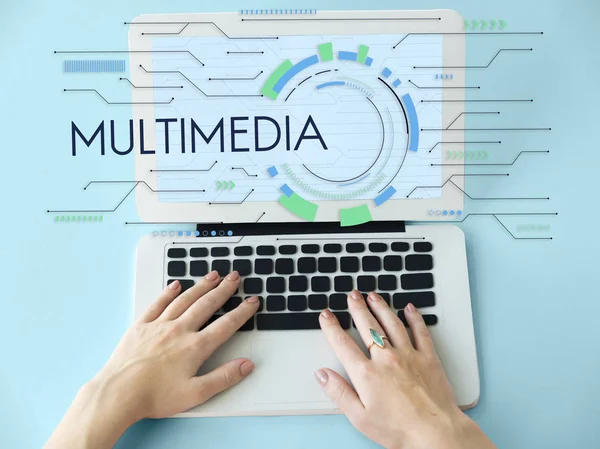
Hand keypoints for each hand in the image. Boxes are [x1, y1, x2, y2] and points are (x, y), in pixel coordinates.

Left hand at [45, 270, 258, 448]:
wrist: (118, 394)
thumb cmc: (155, 397)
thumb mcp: (195, 394)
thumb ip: (223, 377)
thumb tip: (246, 365)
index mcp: (195, 347)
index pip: (226, 325)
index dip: (242, 312)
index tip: (252, 301)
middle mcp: (179, 330)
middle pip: (207, 305)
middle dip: (224, 290)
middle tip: (235, 277)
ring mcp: (159, 325)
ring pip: (185, 300)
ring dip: (201, 286)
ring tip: (213, 275)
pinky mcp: (141, 326)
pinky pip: (158, 304)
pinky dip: (168, 293)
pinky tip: (176, 285)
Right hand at [315, 290, 494, 448]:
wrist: (435, 433)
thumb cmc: (399, 430)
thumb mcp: (360, 417)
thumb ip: (339, 393)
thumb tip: (322, 374)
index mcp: (367, 374)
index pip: (343, 344)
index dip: (331, 327)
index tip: (326, 315)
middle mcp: (386, 359)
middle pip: (367, 326)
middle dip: (357, 308)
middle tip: (351, 295)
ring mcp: (408, 355)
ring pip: (391, 323)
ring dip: (380, 307)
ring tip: (373, 295)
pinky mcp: (428, 358)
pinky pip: (420, 331)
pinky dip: (414, 318)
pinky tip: (409, 308)